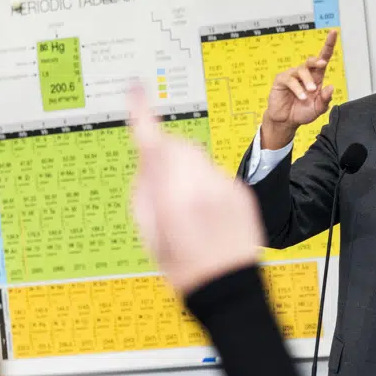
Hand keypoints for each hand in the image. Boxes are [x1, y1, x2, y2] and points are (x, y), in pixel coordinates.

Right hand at [128, 85, 262, 294]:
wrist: (227, 286)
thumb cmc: (182, 265)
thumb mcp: (149, 232)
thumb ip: (144, 190)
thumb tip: (146, 162)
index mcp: (170, 198)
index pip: (152, 144)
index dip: (142, 114)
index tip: (135, 89)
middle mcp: (198, 187)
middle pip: (178, 146)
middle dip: (167, 156)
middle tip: (164, 189)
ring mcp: (223, 187)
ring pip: (198, 159)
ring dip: (188, 172)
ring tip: (190, 209)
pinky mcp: (240, 191)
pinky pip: (216, 175)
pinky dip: (207, 186)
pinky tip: (209, 213)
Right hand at [260, 30, 337, 149]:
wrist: (286, 121)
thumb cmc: (302, 112)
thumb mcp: (317, 109)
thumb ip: (325, 100)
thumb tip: (331, 87)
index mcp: (316, 77)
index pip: (323, 58)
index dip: (329, 45)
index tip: (334, 32)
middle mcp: (304, 74)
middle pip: (312, 60)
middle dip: (317, 61)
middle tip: (322, 65)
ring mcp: (292, 75)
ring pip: (302, 70)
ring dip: (308, 81)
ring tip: (309, 93)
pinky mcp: (281, 80)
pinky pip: (290, 80)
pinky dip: (298, 89)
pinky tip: (301, 96)